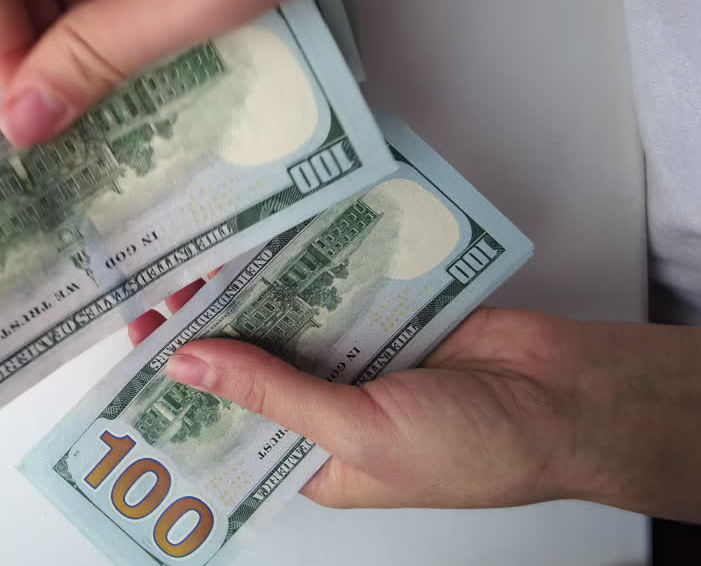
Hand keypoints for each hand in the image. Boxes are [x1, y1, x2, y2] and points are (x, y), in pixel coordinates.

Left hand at [131, 283, 700, 528]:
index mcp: (310, 461)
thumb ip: (271, 394)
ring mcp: (352, 355)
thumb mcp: (356, 434)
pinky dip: (301, 264)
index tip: (133, 350)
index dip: (178, 391)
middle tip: (156, 286)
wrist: (567, 400)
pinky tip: (261, 240)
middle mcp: (323, 408)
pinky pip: (327, 283)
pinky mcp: (382, 311)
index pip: (224, 425)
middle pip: (246, 362)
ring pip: (283, 316)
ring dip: (247, 290)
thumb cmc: (476, 449)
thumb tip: (190, 367)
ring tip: (194, 255)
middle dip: (206, 329)